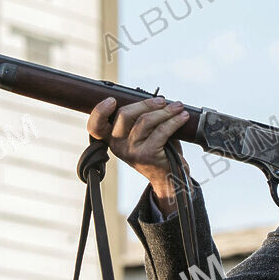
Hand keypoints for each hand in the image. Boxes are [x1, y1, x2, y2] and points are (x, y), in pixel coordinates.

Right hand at [87, 96, 191, 213]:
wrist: (169, 179)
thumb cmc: (157, 152)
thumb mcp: (143, 136)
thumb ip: (140, 120)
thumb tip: (154, 100)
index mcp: (112, 140)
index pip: (95, 127)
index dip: (99, 111)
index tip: (111, 100)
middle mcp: (118, 147)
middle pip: (124, 115)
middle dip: (146, 104)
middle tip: (162, 101)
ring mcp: (131, 151)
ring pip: (145, 121)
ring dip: (165, 111)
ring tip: (177, 107)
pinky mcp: (147, 155)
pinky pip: (161, 131)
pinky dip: (174, 121)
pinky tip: (183, 117)